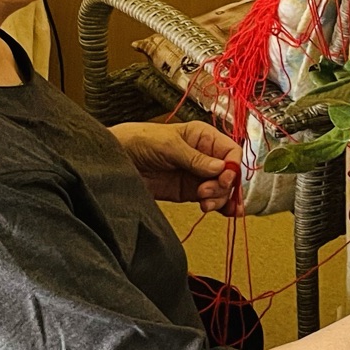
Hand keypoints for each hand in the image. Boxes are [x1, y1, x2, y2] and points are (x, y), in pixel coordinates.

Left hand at [113, 120, 241, 211]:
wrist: (118, 160)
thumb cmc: (140, 141)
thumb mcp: (169, 145)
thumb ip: (195, 158)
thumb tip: (221, 168)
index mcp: (203, 137)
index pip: (230, 151)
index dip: (232, 166)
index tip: (224, 178)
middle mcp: (205, 155)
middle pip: (229, 173)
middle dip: (222, 186)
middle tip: (205, 192)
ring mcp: (198, 175)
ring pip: (222, 189)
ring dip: (219, 198)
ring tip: (204, 203)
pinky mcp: (189, 192)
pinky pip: (211, 199)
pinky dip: (220, 206)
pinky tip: (228, 213)